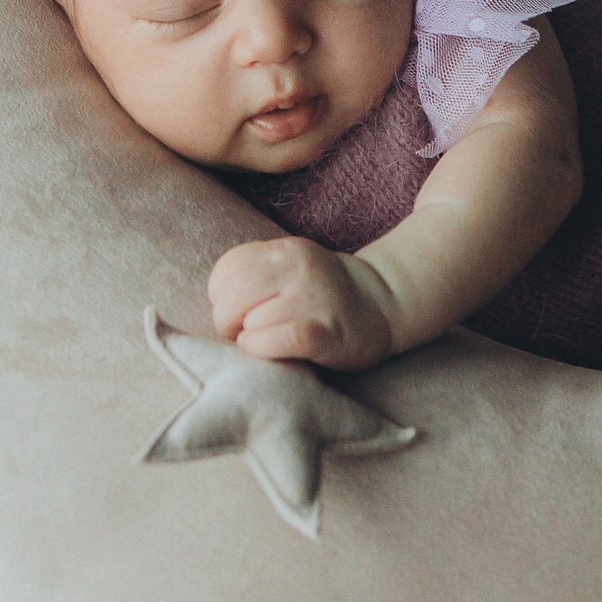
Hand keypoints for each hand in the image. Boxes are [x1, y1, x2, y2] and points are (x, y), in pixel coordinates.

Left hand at [207, 236, 395, 370]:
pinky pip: (277, 340)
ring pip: (251, 320)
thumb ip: (257, 274)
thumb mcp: (292, 269)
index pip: (228, 268)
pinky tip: (272, 351)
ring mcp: (314, 298)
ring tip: (267, 341)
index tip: (239, 309)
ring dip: (249, 338)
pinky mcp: (326, 332)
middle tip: (243, 333)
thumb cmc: (325, 295)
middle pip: (232, 296)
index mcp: (286, 250)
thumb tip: (217, 302)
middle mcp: (300, 268)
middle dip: (227, 322)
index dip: (222, 295)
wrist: (384, 307)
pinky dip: (263, 348)